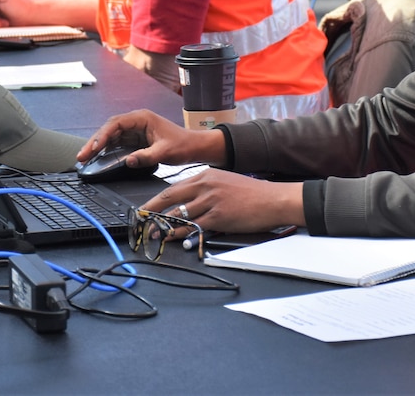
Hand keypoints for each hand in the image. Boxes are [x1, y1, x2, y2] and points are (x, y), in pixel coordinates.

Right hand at [78, 109, 225, 167]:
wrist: (194, 147)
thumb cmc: (183, 145)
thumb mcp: (165, 152)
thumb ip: (146, 156)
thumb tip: (128, 161)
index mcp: (142, 118)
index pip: (116, 124)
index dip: (102, 135)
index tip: (94, 148)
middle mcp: (136, 121)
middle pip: (109, 129)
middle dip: (94, 142)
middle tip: (82, 156)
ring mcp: (135, 130)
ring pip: (110, 136)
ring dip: (97, 147)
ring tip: (84, 158)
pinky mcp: (135, 140)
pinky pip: (117, 143)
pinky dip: (106, 151)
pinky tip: (97, 159)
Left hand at [142, 169, 305, 233]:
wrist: (273, 199)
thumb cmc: (252, 192)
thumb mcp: (225, 181)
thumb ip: (206, 188)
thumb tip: (189, 201)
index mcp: (205, 175)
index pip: (173, 188)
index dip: (157, 200)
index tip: (146, 208)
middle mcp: (205, 186)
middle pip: (170, 199)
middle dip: (152, 211)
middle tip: (141, 221)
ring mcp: (211, 201)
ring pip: (180, 215)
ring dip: (164, 227)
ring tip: (154, 234)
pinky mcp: (218, 216)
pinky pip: (193, 227)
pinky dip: (181, 234)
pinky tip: (174, 239)